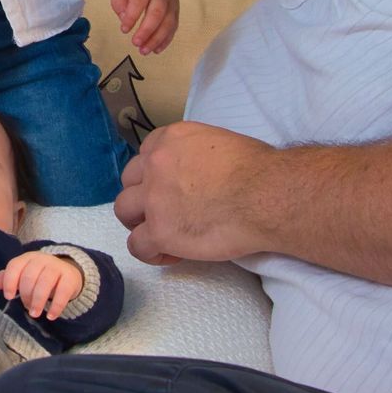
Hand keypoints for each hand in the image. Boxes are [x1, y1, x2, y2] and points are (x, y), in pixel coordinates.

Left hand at [0, 251, 83, 318]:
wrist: (68, 273)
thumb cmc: (40, 276)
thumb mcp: (23, 275)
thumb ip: (7, 279)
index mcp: (27, 258)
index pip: (15, 266)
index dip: (9, 281)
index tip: (9, 297)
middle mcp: (42, 259)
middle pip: (29, 276)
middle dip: (25, 295)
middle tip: (26, 307)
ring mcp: (57, 267)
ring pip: (45, 282)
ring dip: (38, 301)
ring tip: (35, 314)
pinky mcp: (70, 277)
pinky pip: (63, 291)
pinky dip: (56, 306)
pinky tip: (51, 316)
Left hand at [110, 0, 178, 54]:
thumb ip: (119, 0)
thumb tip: (125, 19)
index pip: (140, 0)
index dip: (132, 16)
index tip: (124, 29)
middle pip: (158, 12)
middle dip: (147, 30)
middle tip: (135, 43)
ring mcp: (172, 2)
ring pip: (169, 22)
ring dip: (157, 39)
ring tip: (144, 51)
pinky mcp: (176, 11)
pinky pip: (174, 27)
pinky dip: (166, 40)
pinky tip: (156, 49)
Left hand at [115, 121, 276, 265]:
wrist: (267, 195)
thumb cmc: (257, 170)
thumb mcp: (219, 144)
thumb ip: (196, 155)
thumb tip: (198, 175)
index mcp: (170, 139)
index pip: (145, 156)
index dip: (155, 176)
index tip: (172, 189)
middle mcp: (156, 164)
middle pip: (130, 182)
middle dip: (143, 198)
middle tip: (164, 213)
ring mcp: (154, 198)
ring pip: (124, 211)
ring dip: (140, 223)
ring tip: (163, 234)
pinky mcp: (160, 230)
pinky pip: (137, 246)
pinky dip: (151, 252)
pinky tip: (171, 253)